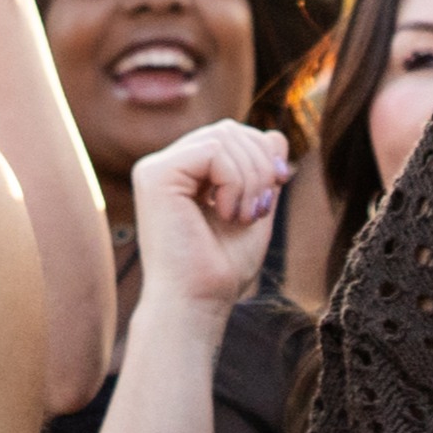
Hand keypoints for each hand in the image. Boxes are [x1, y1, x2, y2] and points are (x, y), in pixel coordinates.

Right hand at [125, 118, 289, 322]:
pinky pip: (213, 151)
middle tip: (260, 208)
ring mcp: (154, 168)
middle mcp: (163, 166)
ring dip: (250, 178)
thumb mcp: (252, 209)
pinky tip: (227, 213)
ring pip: (223, 137)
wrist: (197, 303)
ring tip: (243, 217)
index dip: (262, 153)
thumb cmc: (220, 268)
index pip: (229, 136)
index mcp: (181, 174)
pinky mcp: (155, 175)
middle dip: (260, 163)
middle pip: (228, 130)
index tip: (278, 186)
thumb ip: (261, 173)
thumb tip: (276, 134)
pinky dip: (234, 181)